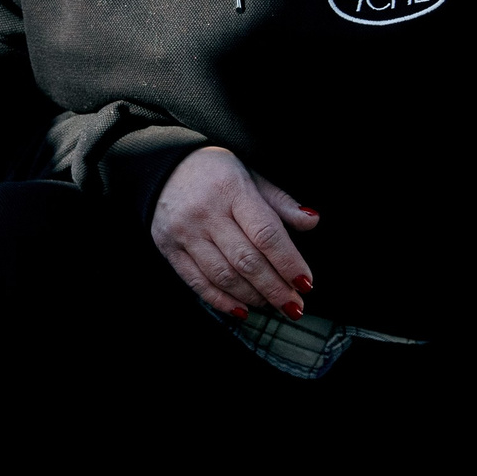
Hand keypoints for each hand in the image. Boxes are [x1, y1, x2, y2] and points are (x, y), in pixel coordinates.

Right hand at [148, 146, 319, 319]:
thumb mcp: (250, 175)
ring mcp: (185, 232)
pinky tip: (241, 308)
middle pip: (247, 260)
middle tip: (294, 306)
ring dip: (252, 296)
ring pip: (223, 276)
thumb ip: (280, 202)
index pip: (266, 233)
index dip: (288, 262)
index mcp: (232, 190)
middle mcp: (206, 212)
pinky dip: (221, 300)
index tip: (305, 283)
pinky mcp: (169, 248)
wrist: (164, 166)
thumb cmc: (215, 172)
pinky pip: (197, 283)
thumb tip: (312, 221)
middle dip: (275, 289)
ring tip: (271, 305)